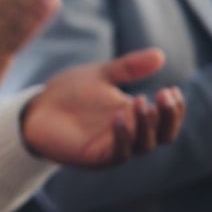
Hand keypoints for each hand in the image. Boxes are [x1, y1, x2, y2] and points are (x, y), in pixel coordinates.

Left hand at [21, 48, 185, 166]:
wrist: (37, 108)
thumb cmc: (70, 92)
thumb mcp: (100, 75)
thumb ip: (128, 67)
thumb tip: (159, 55)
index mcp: (135, 116)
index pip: (166, 120)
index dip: (174, 109)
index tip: (172, 90)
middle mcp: (130, 134)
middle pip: (163, 135)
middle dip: (168, 117)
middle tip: (164, 96)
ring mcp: (114, 147)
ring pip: (143, 145)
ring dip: (146, 125)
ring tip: (141, 101)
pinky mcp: (96, 157)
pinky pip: (118, 152)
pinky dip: (122, 136)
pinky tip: (118, 117)